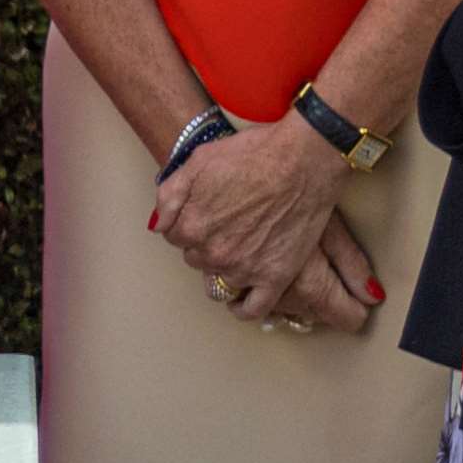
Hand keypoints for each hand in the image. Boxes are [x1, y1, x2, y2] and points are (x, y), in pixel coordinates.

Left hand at [153, 115, 374, 329]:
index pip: (175, 236)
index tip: (206, 210)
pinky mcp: (274, 278)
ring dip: (225, 266)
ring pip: (219, 279)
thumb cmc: (254, 154)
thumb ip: (169, 196)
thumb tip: (158, 225)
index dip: (189, 221)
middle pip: (196, 258)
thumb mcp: (197, 161)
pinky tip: (242, 294)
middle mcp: (214, 253)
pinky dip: (242, 307)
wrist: (304, 160)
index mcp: (191, 226)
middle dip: (206, 242)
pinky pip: (251, 308)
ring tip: (241, 245)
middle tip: (228, 222)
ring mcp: (244, 269)